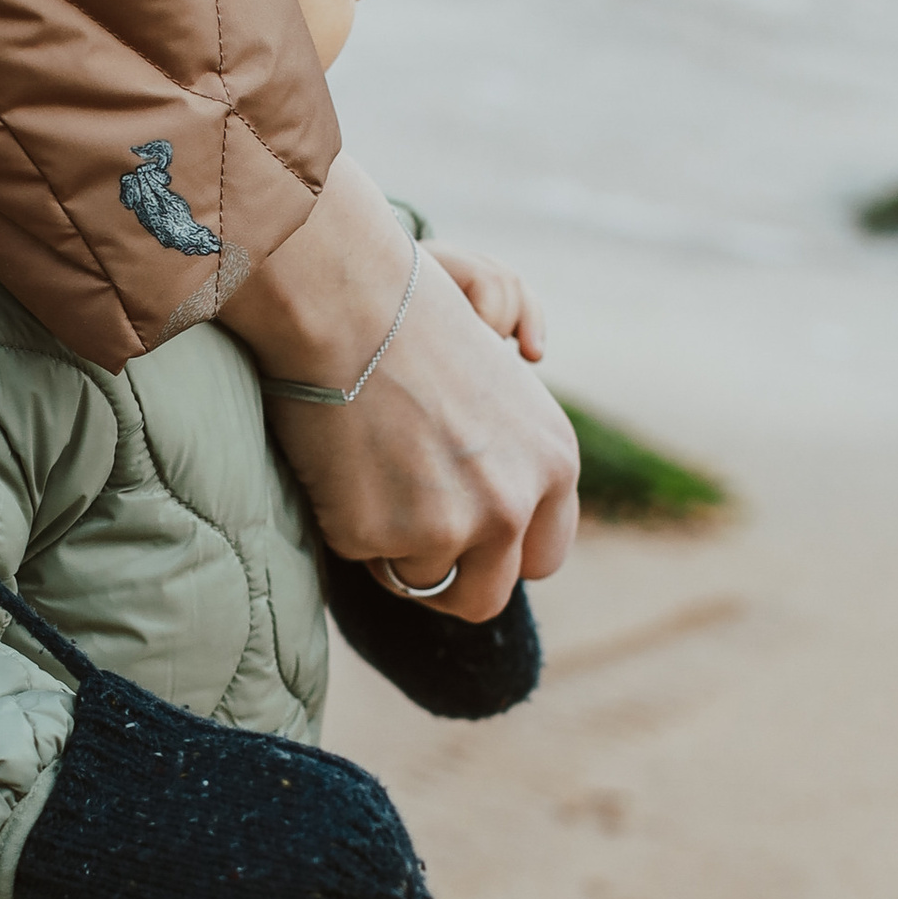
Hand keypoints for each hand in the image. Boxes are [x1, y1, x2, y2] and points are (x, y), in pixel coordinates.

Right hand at [223, 162, 578, 617]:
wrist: (348, 302)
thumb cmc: (415, 322)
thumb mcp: (502, 389)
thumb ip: (515, 460)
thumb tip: (509, 518)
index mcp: (555, 463)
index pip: (544, 555)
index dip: (499, 554)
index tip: (466, 542)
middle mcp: (515, 503)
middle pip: (487, 596)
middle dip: (448, 580)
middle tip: (410, 542)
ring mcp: (451, 526)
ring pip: (419, 582)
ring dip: (391, 547)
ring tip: (370, 474)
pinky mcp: (384, 536)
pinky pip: (361, 558)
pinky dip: (346, 524)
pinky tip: (342, 462)